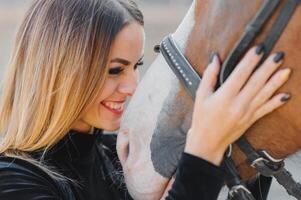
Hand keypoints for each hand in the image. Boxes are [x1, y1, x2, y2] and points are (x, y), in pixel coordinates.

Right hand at [185, 45, 290, 165]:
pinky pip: (266, 109)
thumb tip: (216, 59)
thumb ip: (209, 76)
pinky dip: (276, 102)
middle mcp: (238, 104)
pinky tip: (286, 95)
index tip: (258, 49)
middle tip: (278, 55)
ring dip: (276, 81)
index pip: (240, 74)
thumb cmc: (202, 119)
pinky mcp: (251, 120)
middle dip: (268, 67)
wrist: (207, 143)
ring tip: (286, 70)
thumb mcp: (201, 96)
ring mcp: (247, 113)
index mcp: (224, 97)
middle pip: (256, 82)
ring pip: (264, 94)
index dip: (250, 60)